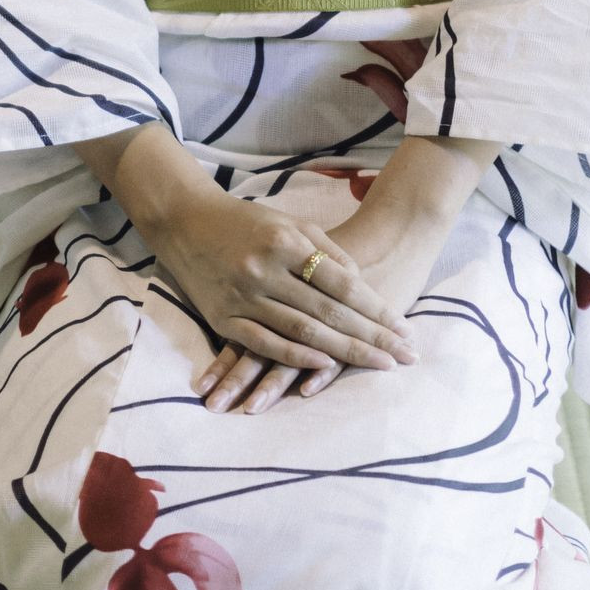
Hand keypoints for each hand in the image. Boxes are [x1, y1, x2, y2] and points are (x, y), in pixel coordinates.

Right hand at [188, 132, 501, 415]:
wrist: (184, 221)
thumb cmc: (244, 221)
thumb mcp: (288, 222)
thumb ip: (325, 250)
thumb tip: (359, 283)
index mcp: (286, 243)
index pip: (343, 284)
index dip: (377, 309)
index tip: (404, 329)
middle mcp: (267, 270)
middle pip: (329, 312)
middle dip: (371, 337)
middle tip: (405, 356)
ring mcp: (244, 296)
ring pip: (302, 331)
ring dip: (344, 353)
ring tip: (378, 366)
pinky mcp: (223, 318)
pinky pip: (264, 343)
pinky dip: (294, 358)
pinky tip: (323, 368)